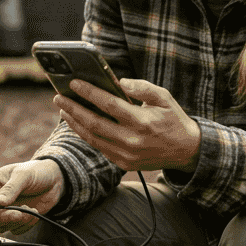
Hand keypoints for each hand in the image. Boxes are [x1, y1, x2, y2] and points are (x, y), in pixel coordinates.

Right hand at [0, 160, 64, 234]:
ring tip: (30, 210)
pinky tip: (34, 214)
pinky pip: (15, 230)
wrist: (54, 180)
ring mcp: (6, 210)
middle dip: (4, 218)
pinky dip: (26, 225)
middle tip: (18, 213)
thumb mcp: (23, 175)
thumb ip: (11, 189)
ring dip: (17, 222)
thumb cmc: (36, 171)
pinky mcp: (17, 219)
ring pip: (1, 226)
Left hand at [56, 77, 201, 172]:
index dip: (89, 93)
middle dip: (73, 108)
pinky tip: (77, 123)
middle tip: (58, 97)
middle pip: (94, 123)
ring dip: (75, 123)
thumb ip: (142, 87)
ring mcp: (127, 155)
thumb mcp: (164, 97)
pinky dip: (85, 135)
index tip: (74, 83)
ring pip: (92, 138)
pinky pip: (99, 147)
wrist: (186, 150)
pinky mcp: (124, 164)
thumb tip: (119, 82)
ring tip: (63, 109)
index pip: (109, 105)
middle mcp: (132, 140)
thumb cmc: (173, 118)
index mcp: (142, 121)